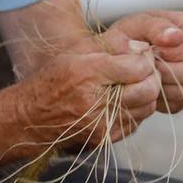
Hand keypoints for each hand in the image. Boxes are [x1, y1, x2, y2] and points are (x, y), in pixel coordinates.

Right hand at [12, 33, 161, 148]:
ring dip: (146, 95)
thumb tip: (141, 46)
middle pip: (149, 89)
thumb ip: (111, 44)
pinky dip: (136, 110)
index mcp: (88, 73)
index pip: (138, 66)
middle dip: (152, 77)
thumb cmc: (53, 80)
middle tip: (143, 70)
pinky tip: (121, 102)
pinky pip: (137, 122)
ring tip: (132, 85)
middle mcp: (95, 101)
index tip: (140, 56)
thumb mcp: (76, 51)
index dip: (145, 59)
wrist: (31, 117)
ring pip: (147, 107)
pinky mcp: (105, 138)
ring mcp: (102, 124)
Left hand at [108, 11, 182, 113]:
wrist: (115, 59)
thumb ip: (156, 27)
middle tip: (147, 63)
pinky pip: (178, 102)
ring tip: (145, 72)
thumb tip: (176, 36)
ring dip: (162, 83)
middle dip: (166, 69)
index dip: (174, 52)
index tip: (153, 49)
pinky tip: (148, 84)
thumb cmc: (128, 37)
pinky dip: (160, 96)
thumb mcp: (136, 25)